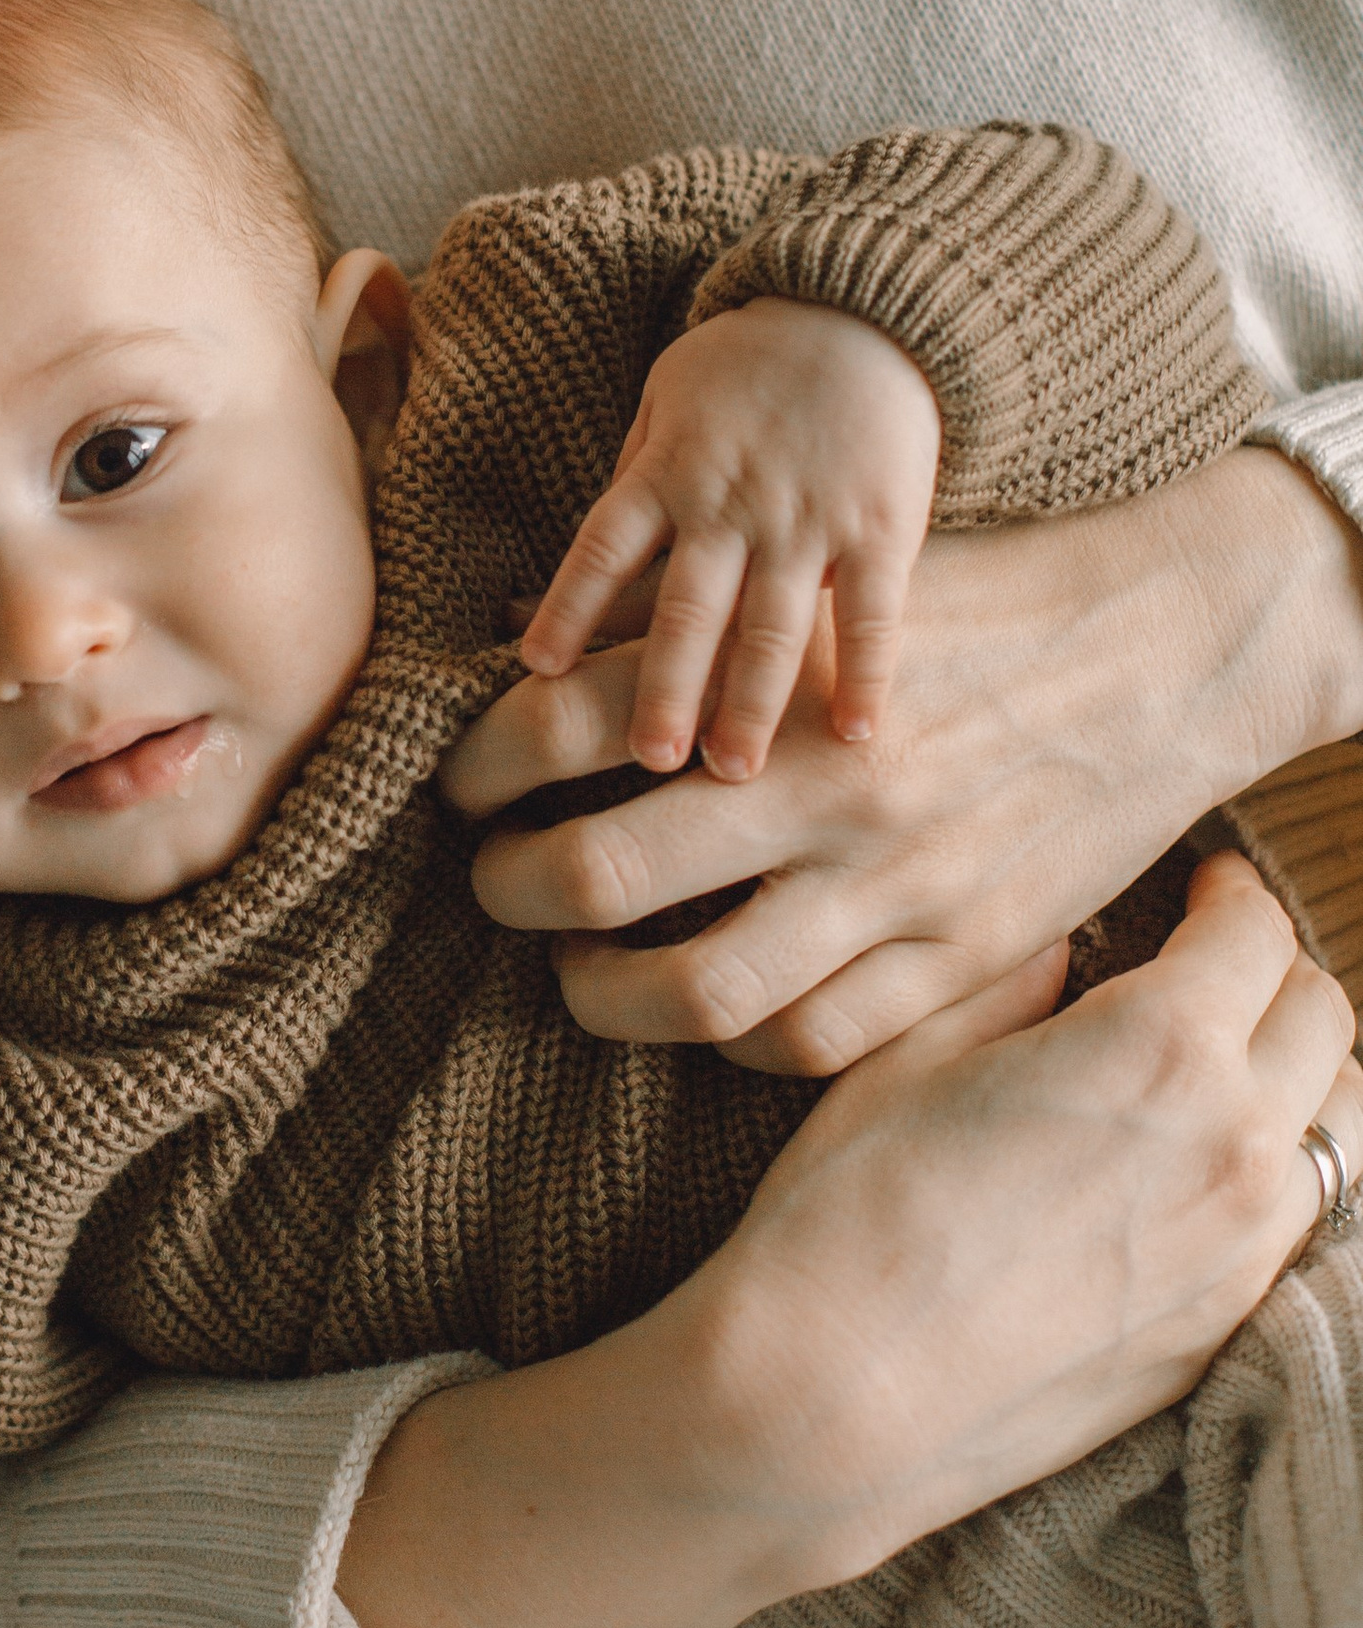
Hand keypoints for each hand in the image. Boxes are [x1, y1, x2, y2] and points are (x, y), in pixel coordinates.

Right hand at [337, 853, 1362, 1627]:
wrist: (835, 1398)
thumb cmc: (846, 1214)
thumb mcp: (909, 1058)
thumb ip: (1008, 988)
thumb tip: (1057, 956)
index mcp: (1160, 1046)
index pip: (1253, 934)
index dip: (1228, 896)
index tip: (1203, 890)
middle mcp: (1237, 1141)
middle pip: (1321, 1017)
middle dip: (1273, 972)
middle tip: (1216, 966)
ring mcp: (1246, 1246)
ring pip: (1338, 1123)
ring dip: (1300, 1074)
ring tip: (1231, 1066)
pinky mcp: (1224, 1327)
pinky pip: (1301, 1220)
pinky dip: (1280, 1170)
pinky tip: (1207, 1168)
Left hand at [444, 447, 1362, 1072]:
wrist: (1167, 650)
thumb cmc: (979, 606)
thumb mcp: (830, 588)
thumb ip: (690, 625)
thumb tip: (520, 635)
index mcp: (780, 674)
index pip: (565, 722)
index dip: (478, 763)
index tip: (460, 783)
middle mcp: (826, 786)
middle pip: (599, 871)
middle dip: (507, 887)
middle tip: (490, 880)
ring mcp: (896, 884)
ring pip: (692, 989)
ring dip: (596, 992)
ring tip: (572, 970)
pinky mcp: (961, 956)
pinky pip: (808, 1039)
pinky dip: (729, 1039)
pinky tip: (700, 1004)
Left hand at [518, 301, 938, 776]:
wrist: (863, 310)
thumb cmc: (748, 363)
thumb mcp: (666, 396)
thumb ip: (633, 478)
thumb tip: (584, 561)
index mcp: (669, 471)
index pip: (604, 547)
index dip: (570, 607)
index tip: (537, 671)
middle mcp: (731, 502)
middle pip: (688, 607)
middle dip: (666, 688)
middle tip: (649, 761)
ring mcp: (807, 518)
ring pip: (772, 624)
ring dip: (752, 703)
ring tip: (732, 773)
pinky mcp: (881, 525)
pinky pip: (872, 612)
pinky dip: (866, 674)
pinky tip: (857, 735)